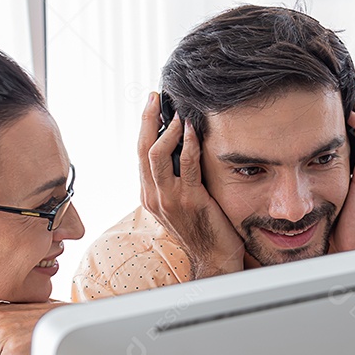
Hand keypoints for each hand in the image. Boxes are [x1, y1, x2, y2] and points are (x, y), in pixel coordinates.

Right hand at [138, 92, 245, 278]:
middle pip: (141, 149)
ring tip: (176, 111)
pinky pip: (184, 165)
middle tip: (156, 97)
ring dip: (166, 128)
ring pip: (155, 155)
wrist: (215, 257)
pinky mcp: (189, 200)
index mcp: (149, 196)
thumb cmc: (203, 227)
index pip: (140, 155)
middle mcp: (153, 197)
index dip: (145, 128)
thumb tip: (180, 148)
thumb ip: (176, 179)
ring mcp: (169, 200)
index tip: (152, 106)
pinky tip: (192, 129)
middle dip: (147, 119)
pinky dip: (187, 143)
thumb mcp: (182, 201)